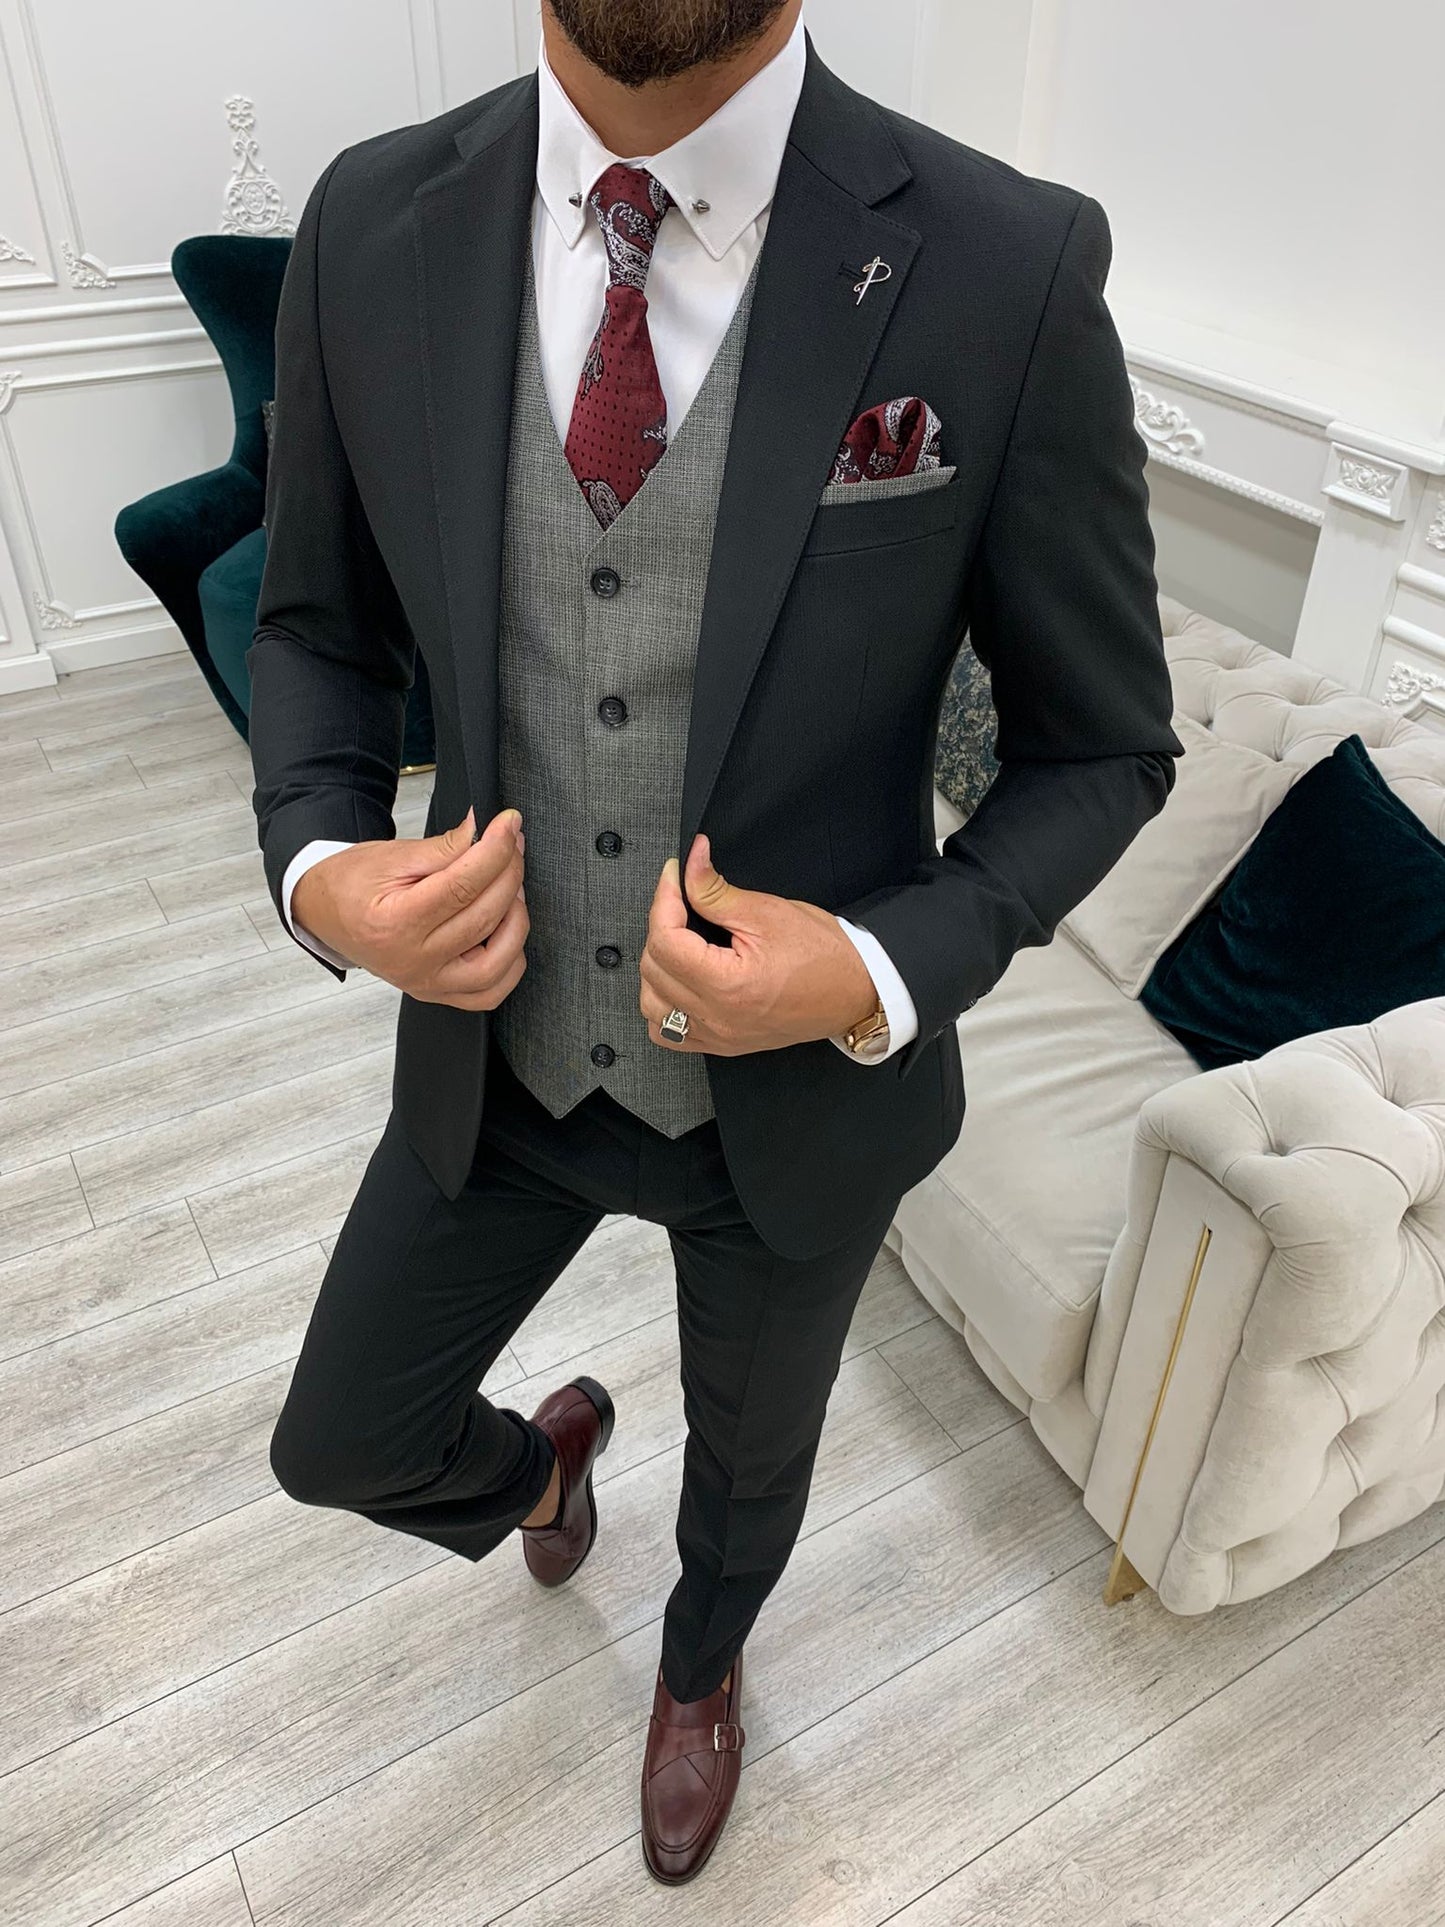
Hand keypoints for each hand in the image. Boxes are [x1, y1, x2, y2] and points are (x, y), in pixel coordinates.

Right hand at [292, 806, 527, 1010]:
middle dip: (509, 873)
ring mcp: (426, 983)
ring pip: (497, 963)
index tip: (509, 823)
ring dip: (517, 919)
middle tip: (512, 844)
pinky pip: (489, 993)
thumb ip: (442, 847)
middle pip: (484, 918)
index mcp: (394, 923)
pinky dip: (510, 963)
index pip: (462, 886)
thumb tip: (482, 831)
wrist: (323, 913)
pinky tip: (507, 931)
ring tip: (509, 887)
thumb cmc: (350, 884)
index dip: (495, 850)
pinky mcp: (437, 993)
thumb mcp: (389, 856)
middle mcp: (412, 961)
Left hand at [639, 834, 877, 1054]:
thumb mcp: (768, 912)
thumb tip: (688, 865)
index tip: (674, 877)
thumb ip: (716, 891)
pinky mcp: (722, 1043)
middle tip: (682, 900)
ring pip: (653, 1006)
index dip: (663, 899)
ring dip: (657, 968)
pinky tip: (679, 981)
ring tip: (680, 940)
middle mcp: (717, 1018)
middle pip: (654, 969)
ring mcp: (718, 1036)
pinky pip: (668, 1034)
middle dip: (661, 926)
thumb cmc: (824, 955)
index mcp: (728, 986)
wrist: (857, 990)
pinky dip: (663, 1006)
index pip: (665, 940)